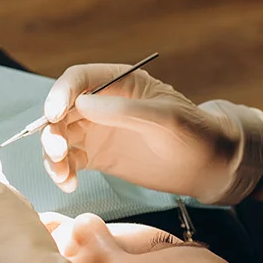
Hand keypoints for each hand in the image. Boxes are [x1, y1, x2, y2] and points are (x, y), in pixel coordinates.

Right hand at [41, 64, 262, 205]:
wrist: (210, 167)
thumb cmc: (195, 133)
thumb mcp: (166, 118)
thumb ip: (125, 110)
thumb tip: (81, 104)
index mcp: (119, 83)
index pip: (78, 79)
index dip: (60, 93)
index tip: (53, 114)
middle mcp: (102, 104)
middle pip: (61, 109)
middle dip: (52, 130)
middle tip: (59, 153)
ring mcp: (97, 130)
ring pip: (59, 136)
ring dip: (52, 154)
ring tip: (62, 175)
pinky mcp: (96, 156)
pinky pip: (69, 161)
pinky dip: (61, 171)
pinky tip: (69, 184)